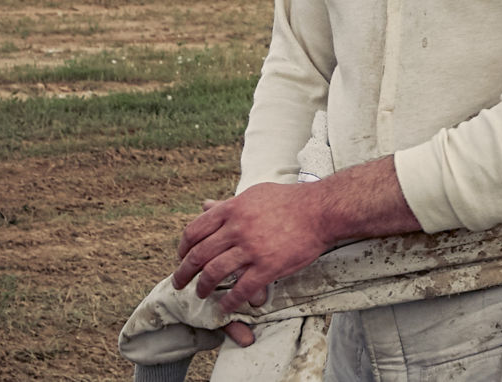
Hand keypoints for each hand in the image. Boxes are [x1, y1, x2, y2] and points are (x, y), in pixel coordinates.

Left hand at [172, 182, 331, 317]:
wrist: (321, 210)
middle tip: (180, 282)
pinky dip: (229, 301)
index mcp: (232, 210)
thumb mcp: (255, 195)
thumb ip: (228, 204)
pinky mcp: (268, 267)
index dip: (183, 248)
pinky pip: (241, 289)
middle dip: (184, 272)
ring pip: (214, 273)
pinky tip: (224, 306)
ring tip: (200, 294)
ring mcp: (252, 249)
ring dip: (203, 288)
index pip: (194, 231)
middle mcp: (237, 229)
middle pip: (199, 255)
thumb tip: (204, 205)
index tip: (182, 257)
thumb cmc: (289, 201)